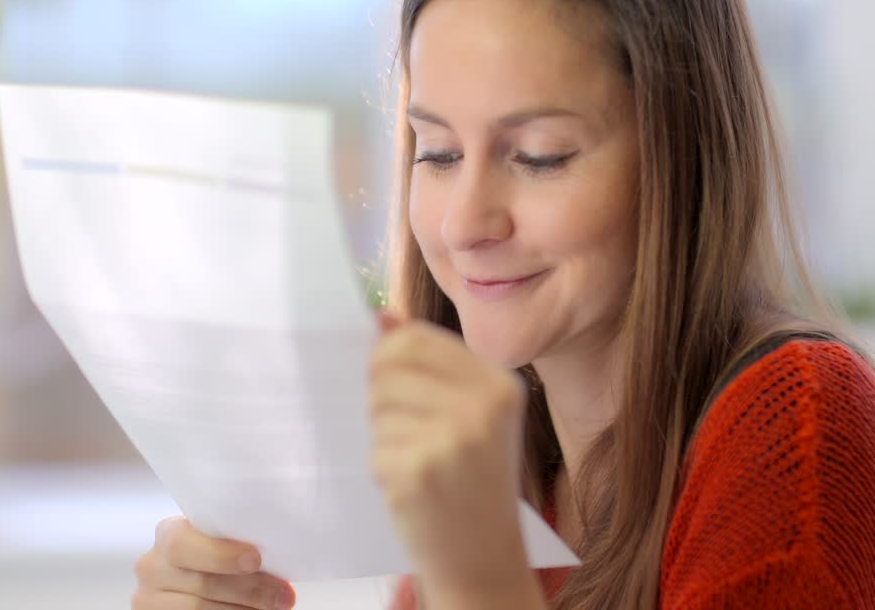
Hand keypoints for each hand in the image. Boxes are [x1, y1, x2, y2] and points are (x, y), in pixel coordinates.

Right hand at [133, 516, 295, 609]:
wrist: (201, 574)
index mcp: (168, 534)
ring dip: (244, 609)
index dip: (220, 554)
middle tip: (284, 595)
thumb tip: (279, 549)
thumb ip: (235, 539)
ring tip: (275, 606)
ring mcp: (150, 598)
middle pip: (202, 582)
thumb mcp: (220, 539)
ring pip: (200, 608)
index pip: (182, 542)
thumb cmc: (219, 553)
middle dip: (250, 589)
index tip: (256, 559)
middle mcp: (152, 566)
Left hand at [369, 314, 530, 596]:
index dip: (388, 359)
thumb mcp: (471, 415)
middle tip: (408, 433)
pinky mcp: (419, 472)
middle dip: (382, 398)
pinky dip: (383, 470)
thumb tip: (382, 315)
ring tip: (418, 464)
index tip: (395, 386)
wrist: (485, 560)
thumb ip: (430, 364)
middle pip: (388, 369)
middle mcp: (483, 407)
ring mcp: (452, 439)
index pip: (415, 339)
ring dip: (384, 438)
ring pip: (378, 408)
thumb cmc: (473, 481)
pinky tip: (413, 490)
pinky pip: (375, 449)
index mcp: (500, 384)